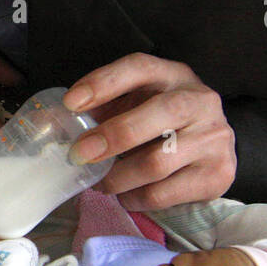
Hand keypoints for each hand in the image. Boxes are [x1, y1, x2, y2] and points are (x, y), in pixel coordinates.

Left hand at [63, 54, 235, 209]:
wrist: (212, 150)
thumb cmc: (161, 125)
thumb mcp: (133, 106)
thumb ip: (99, 110)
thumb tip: (48, 121)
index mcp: (174, 75)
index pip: (140, 68)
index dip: (104, 83)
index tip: (71, 103)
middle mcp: (201, 101)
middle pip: (161, 113)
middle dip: (114, 135)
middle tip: (79, 154)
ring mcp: (215, 138)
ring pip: (158, 161)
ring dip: (118, 176)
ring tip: (100, 182)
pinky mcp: (218, 174)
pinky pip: (165, 192)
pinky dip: (135, 197)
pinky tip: (126, 194)